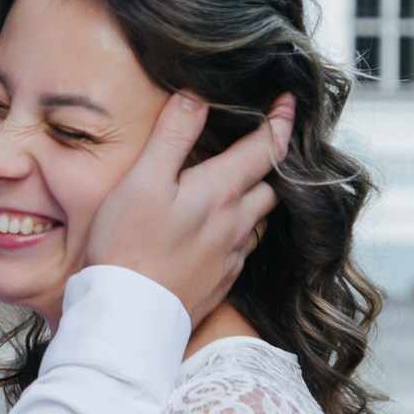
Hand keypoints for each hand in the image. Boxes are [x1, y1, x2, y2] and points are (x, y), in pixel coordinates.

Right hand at [84, 92, 294, 323]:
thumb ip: (172, 137)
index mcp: (220, 192)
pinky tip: (221, 230)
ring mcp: (231, 255)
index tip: (287, 101)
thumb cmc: (126, 246)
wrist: (127, 316)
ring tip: (242, 184)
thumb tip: (196, 97)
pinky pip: (244, 248)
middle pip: (271, 184)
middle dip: (271, 162)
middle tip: (261, 144)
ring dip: (257, 197)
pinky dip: (241, 229)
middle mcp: (235, 223)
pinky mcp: (221, 281)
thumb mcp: (141, 180)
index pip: (265, 147)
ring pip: (260, 218)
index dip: (279, 120)